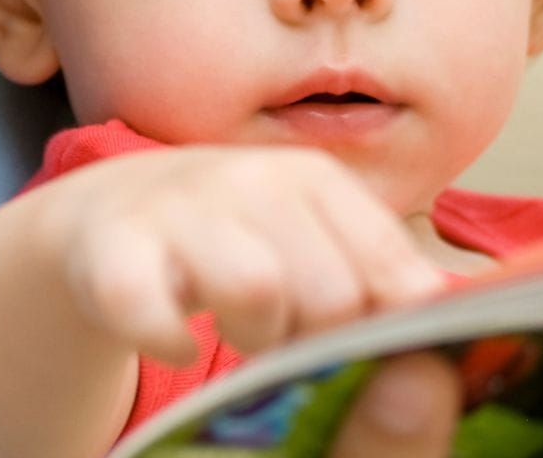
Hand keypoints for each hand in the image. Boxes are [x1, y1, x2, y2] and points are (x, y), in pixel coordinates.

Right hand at [35, 145, 445, 364]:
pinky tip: (176, 339)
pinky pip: (150, 310)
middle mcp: (250, 179)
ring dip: (252, 336)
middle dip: (316, 339)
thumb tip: (434, 363)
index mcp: (314, 182)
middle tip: (287, 333)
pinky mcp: (108, 248)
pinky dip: (168, 340)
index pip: (398, 279)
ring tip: (239, 332)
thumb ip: (381, 295)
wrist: (109, 218)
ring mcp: (177, 207)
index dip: (386, 334)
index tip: (359, 344)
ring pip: (257, 288)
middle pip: (335, 294)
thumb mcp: (310, 255)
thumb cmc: (234, 251)